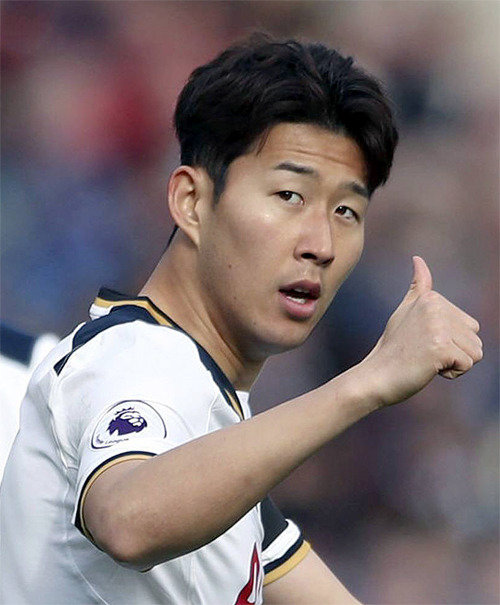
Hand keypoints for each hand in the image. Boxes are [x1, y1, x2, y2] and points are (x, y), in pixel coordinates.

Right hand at [360, 256, 482, 406]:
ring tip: (426, 360)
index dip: (449, 340)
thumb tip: (418, 258)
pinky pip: (467, 365)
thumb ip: (417, 287)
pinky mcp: (440, 347)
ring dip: (454, 363)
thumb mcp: (405, 311)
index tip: (421, 341)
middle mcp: (436, 307)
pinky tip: (428, 368)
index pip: (468, 325)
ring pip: (475, 352)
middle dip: (455, 352)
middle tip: (424, 353)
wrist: (376, 376)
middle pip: (475, 338)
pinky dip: (451, 373)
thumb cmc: (393, 348)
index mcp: (431, 298)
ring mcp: (437, 326)